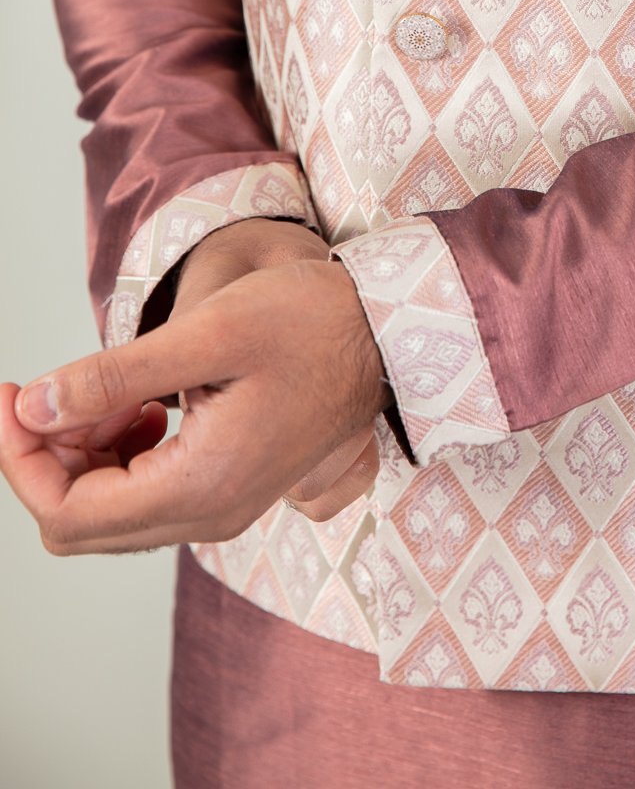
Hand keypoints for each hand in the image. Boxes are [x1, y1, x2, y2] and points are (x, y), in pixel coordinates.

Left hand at [0, 256, 391, 554]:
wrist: (386, 333)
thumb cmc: (310, 322)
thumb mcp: (207, 333)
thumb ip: (112, 377)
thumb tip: (31, 408)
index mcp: (200, 485)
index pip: (67, 512)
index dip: (22, 456)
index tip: (12, 394)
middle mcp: (209, 516)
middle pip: (81, 523)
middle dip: (47, 456)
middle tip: (46, 387)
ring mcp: (222, 509)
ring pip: (110, 513)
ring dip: (85, 452)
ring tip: (107, 389)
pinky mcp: (230, 490)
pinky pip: (147, 498)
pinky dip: (122, 454)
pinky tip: (143, 403)